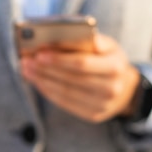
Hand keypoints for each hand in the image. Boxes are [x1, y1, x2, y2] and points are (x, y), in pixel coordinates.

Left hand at [20, 34, 138, 122]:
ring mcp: (103, 104)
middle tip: (26, 60)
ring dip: (42, 80)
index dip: (59, 58)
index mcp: (115, 65)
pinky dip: (48, 91)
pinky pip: (66, 103)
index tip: (39, 52)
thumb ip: (90, 39)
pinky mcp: (94, 115)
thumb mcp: (107, 45)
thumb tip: (62, 36)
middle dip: (46, 69)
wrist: (125, 87)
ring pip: (65, 92)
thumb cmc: (108, 59)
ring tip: (26, 69)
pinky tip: (37, 81)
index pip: (82, 63)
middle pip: (71, 79)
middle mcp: (112, 87)